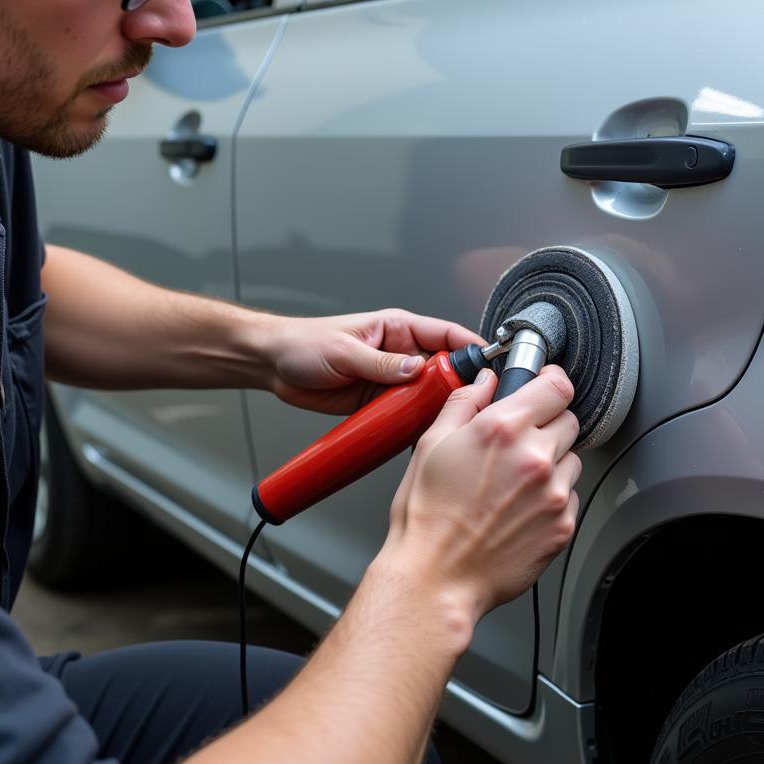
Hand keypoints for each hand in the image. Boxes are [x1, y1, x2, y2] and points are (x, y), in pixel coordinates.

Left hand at [266, 309, 482, 414]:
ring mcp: (391, 380)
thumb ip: (383, 363)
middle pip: (443, 370)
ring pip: (427, 396)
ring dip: (433, 410)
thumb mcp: (345, 351)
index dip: (471, 347)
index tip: (490, 364)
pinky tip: (418, 435)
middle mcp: (400, 354)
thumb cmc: (304, 343)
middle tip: (464, 405)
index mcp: (397, 328)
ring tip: (443, 424)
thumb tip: (417, 370)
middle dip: (456, 387)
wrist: (273, 365)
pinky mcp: (379, 403)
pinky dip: (413, 425)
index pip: (446, 333)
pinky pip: (405, 415)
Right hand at [384, 365, 580, 624]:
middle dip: (546, 424)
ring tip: (514, 481)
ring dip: (552, 462)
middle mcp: (535, 457)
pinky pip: (570, 496)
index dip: (550, 381)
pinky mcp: (563, 525)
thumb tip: (484, 381)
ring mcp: (554, 493)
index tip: (543, 385)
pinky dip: (552, 497)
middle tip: (517, 441)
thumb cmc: (427, 516)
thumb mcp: (431, 444)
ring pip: (572, 459)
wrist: (436, 576)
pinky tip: (519, 507)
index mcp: (502, 429)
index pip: (557, 385)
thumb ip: (464, 403)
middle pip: (569, 420)